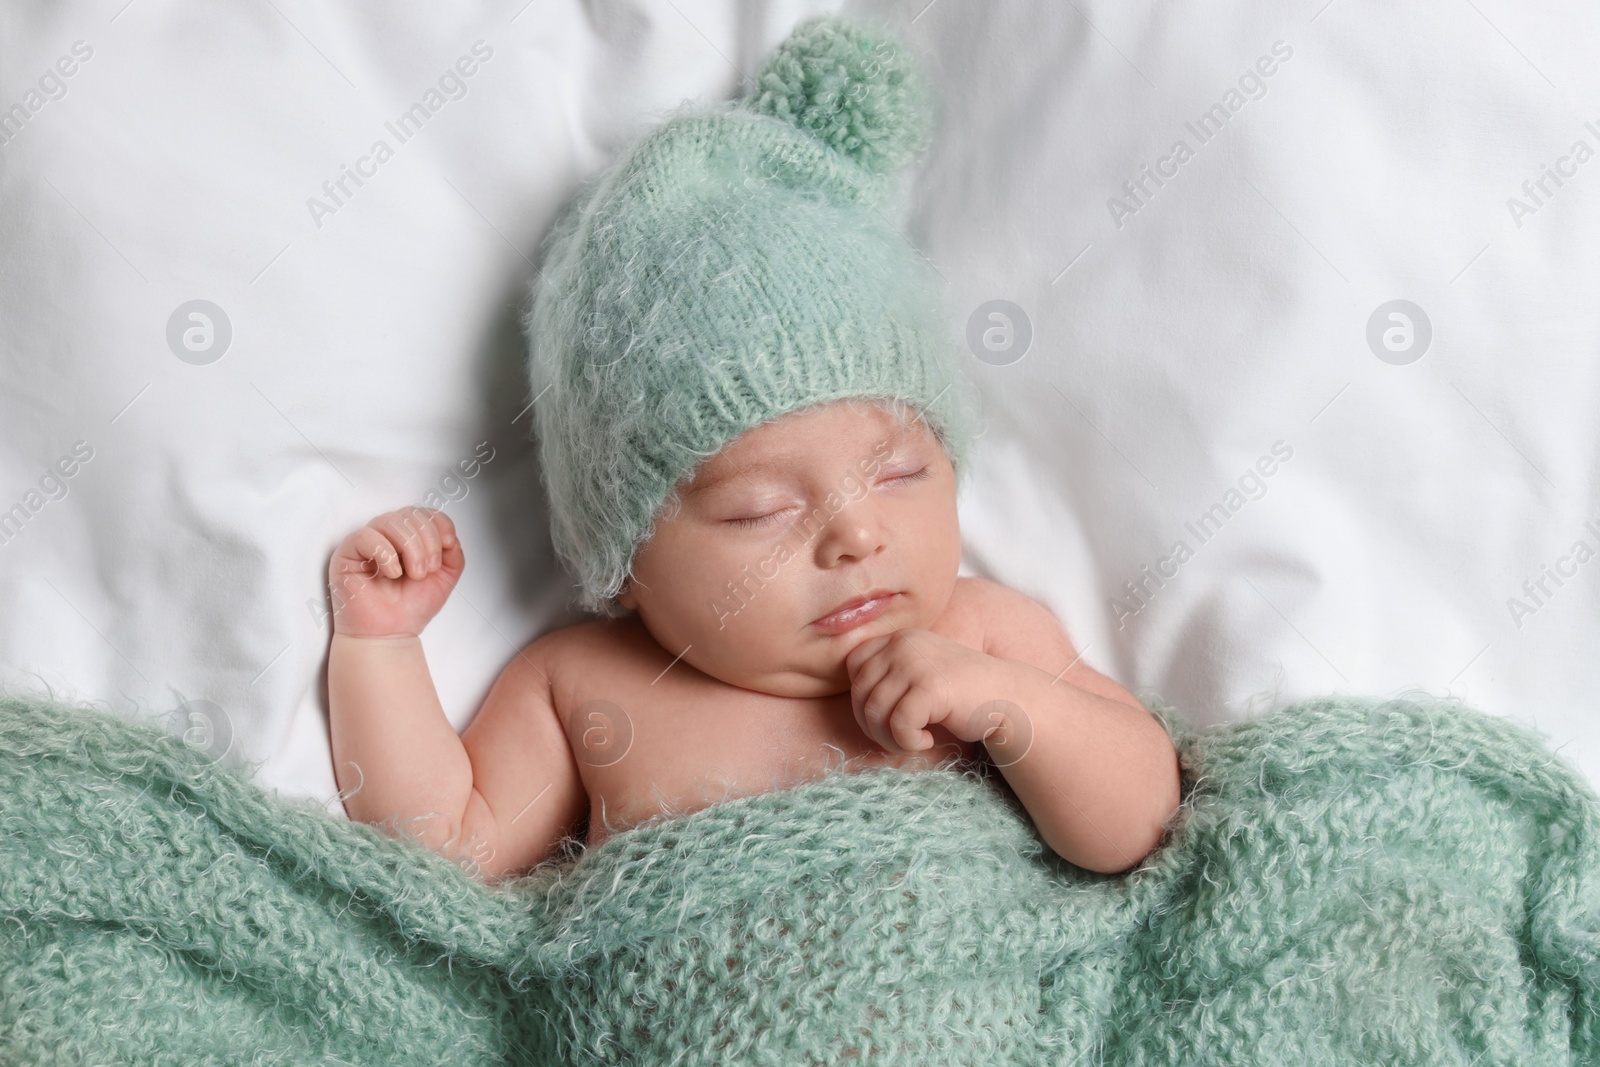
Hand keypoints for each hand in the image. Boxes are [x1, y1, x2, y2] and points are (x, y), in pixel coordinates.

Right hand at [327, 507, 463, 637]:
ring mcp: (367, 541)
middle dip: (428, 541)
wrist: (390, 634)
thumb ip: (453, 552)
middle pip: (411, 514)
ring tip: (414, 574)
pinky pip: (366, 536)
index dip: (440, 523)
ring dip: (411, 548)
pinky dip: (386, 554)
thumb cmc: (411, 606)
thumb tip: (448, 535)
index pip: (425, 512)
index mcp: (410, 536)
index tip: (448, 544)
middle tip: (428, 569)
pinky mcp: (347, 552)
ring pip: (391, 521)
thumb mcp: (446, 576)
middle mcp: (388, 535)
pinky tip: (392, 573)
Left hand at [843, 629, 1013, 753]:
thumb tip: (853, 704)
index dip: (862, 699)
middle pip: (860, 693)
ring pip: (875, 711)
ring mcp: (916, 663)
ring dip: (890, 738)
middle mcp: (903, 644)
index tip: (887, 717)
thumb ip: (886, 676)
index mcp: (897, 638)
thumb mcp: (918, 673)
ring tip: (913, 741)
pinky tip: (926, 742)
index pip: (853, 666)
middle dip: (873, 726)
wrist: (1007, 697)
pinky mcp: (931, 686)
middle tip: (899, 739)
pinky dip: (907, 741)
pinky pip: (899, 723)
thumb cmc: (958, 694)